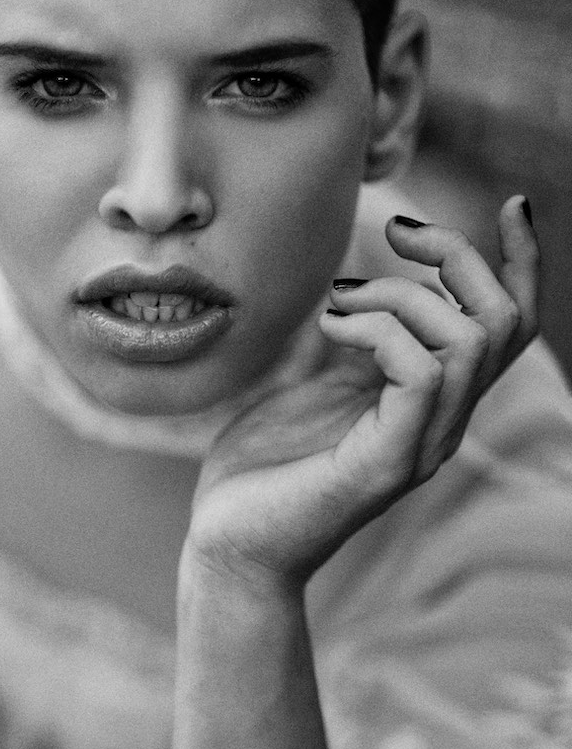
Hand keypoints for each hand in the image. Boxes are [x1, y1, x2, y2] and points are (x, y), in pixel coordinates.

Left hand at [186, 196, 538, 587]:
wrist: (228, 543)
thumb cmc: (262, 468)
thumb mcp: (316, 390)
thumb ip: (357, 352)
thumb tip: (368, 300)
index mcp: (430, 406)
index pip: (506, 329)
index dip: (521, 263)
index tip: (506, 204)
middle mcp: (440, 425)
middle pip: (502, 321)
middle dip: (457, 256)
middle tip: (394, 231)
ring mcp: (419, 448)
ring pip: (469, 340)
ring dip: (402, 296)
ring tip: (338, 302)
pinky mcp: (386, 465)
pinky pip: (421, 373)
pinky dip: (378, 330)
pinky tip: (332, 326)